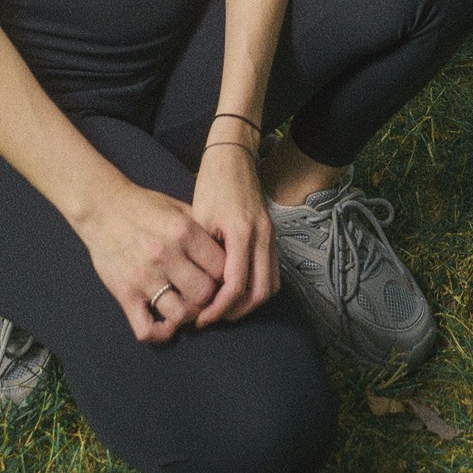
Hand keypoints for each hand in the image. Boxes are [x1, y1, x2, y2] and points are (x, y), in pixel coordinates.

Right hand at [78, 177, 233, 343]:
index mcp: (184, 231)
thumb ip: (202, 230)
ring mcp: (145, 278)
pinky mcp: (125, 294)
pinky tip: (167, 325)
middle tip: (206, 294)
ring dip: (189, 315)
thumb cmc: (144, 206)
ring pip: (181, 314)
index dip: (225, 275)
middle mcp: (167, 256)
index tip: (221, 277)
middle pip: (205, 293)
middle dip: (210, 297)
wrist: (103, 208)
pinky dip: (160, 334)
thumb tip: (226, 252)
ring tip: (188, 306)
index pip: (221, 267)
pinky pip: (146, 329)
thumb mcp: (178, 208)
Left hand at [187, 143, 279, 324]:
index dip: (218, 308)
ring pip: (270, 286)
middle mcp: (262, 236)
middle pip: (259, 293)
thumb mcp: (200, 219)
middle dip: (235, 312)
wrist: (233, 156)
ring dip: (249, 303)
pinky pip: (272, 273)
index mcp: (242, 232)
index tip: (201, 317)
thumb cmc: (211, 184)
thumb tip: (199, 291)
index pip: (236, 286)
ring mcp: (271, 235)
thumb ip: (205, 255)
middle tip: (212, 317)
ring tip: (223, 308)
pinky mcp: (272, 235)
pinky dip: (257, 288)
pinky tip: (236, 291)